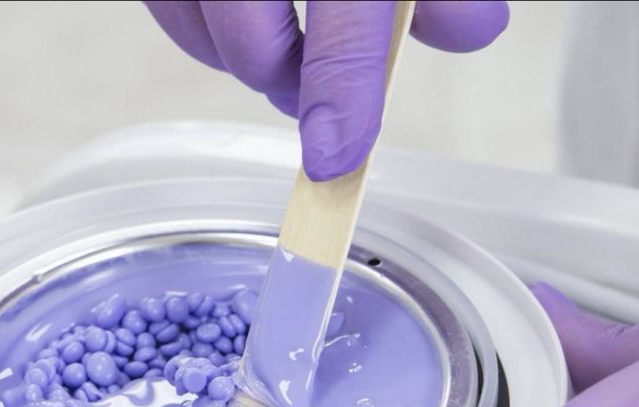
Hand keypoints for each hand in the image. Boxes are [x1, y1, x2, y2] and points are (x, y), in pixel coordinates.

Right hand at [144, 1, 508, 179]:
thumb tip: (471, 32)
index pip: (345, 29)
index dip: (341, 101)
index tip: (336, 159)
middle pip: (253, 46)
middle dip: (289, 86)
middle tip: (322, 94)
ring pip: (199, 31)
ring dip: (243, 59)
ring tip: (282, 46)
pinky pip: (168, 7)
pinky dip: (201, 29)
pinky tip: (238, 18)